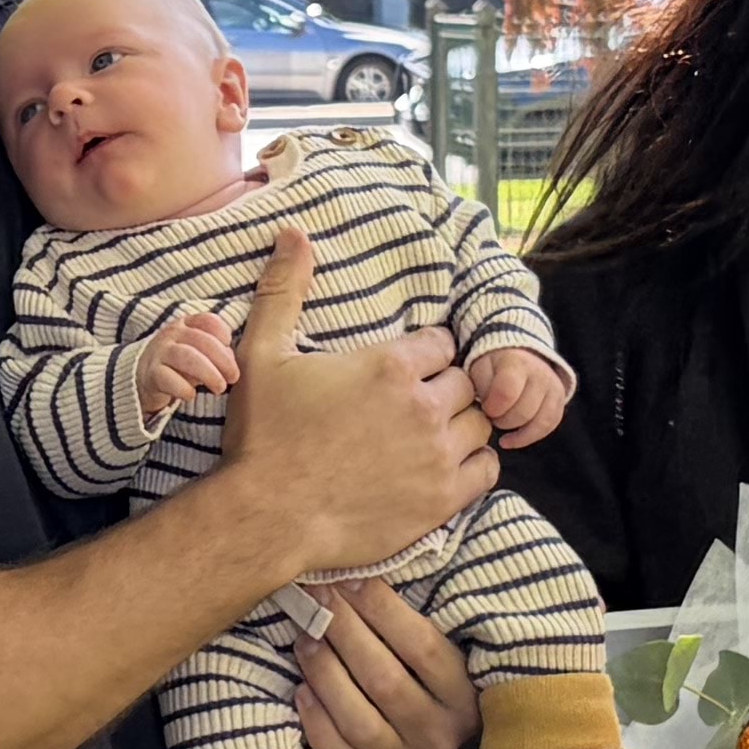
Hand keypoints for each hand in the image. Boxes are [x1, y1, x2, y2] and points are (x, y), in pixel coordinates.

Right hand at [134, 308, 243, 429]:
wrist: (140, 379)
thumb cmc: (177, 366)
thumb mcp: (197, 354)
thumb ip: (216, 354)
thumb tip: (232, 364)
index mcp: (185, 325)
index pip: (207, 321)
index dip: (222, 332)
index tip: (229, 346)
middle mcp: (171, 335)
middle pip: (201, 340)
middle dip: (222, 360)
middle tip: (233, 378)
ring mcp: (159, 353)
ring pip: (187, 357)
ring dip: (208, 373)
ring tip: (219, 388)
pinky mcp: (150, 375)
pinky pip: (169, 379)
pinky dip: (184, 389)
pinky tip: (191, 395)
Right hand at [212, 233, 490, 579]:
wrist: (267, 516)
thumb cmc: (263, 435)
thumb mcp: (262, 353)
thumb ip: (284, 290)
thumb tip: (293, 233)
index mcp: (390, 366)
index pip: (442, 343)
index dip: (427, 353)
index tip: (409, 368)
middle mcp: (423, 407)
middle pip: (466, 382)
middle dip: (447, 387)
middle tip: (417, 403)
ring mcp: (437, 456)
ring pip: (480, 424)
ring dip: (462, 424)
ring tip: (431, 433)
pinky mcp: (441, 500)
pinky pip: (486, 471)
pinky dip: (474, 465)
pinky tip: (445, 466)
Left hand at [293, 580, 480, 748]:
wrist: (428, 729)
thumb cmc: (425, 669)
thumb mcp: (439, 641)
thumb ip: (415, 615)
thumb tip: (377, 559)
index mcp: (466, 696)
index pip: (424, 649)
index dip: (383, 611)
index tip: (350, 579)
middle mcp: (440, 735)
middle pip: (386, 682)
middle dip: (346, 633)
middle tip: (318, 597)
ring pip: (360, 721)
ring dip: (326, 674)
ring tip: (305, 638)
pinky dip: (316, 724)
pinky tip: (301, 690)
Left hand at [468, 341, 571, 447]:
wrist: (519, 354)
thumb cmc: (495, 367)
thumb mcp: (480, 369)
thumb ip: (481, 388)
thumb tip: (489, 411)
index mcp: (516, 363)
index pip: (507, 392)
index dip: (493, 408)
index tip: (486, 409)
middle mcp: (540, 374)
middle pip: (523, 412)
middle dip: (503, 421)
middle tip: (492, 417)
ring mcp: (553, 387)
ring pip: (540, 422)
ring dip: (518, 433)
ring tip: (503, 433)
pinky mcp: (560, 400)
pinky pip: (549, 426)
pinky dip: (530, 437)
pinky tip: (513, 440)